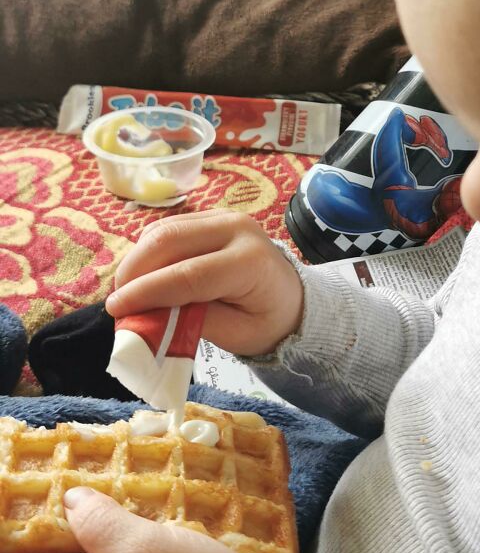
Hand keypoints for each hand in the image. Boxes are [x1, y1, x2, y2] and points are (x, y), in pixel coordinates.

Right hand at [106, 211, 304, 357]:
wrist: (290, 298)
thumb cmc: (265, 322)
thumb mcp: (235, 335)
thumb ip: (192, 322)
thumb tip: (146, 316)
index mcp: (250, 262)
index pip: (188, 274)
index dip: (147, 291)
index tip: (116, 308)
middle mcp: (237, 229)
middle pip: (170, 241)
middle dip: (134, 270)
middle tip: (117, 301)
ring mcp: (223, 217)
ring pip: (164, 230)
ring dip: (137, 259)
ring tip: (127, 291)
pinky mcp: (210, 217)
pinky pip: (168, 227)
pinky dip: (148, 250)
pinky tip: (142, 275)